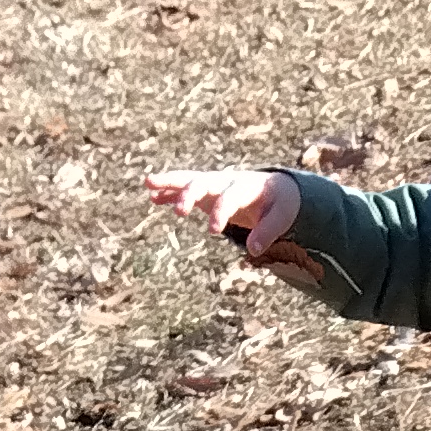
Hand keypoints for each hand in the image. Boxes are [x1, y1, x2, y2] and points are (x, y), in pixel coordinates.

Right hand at [144, 166, 304, 275]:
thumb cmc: (279, 204)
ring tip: (149, 184)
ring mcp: (215, 184)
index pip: (231, 196)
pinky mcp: (207, 190)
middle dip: (191, 193)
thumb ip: (268, 232)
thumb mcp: (282, 217)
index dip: (221, 212)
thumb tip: (253, 250)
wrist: (276, 189)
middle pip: (205, 182)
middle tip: (179, 211)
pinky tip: (152, 196)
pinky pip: (185, 188)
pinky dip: (170, 190)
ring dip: (170, 182)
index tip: (213, 231)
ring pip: (190, 180)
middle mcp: (227, 181)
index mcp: (247, 186)